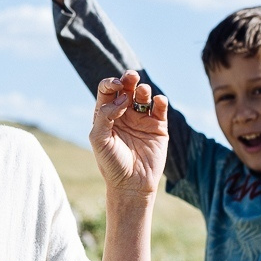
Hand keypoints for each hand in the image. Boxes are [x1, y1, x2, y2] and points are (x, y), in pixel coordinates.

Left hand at [89, 71, 167, 197]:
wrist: (132, 185)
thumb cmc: (111, 164)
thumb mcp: (99, 139)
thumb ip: (105, 116)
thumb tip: (121, 98)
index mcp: (106, 115)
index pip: (108, 91)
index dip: (111, 83)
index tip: (116, 86)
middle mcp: (124, 114)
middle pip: (127, 88)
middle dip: (128, 78)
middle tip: (131, 76)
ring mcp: (141, 119)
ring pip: (143, 95)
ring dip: (143, 89)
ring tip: (142, 93)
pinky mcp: (158, 127)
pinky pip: (160, 107)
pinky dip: (160, 100)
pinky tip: (158, 101)